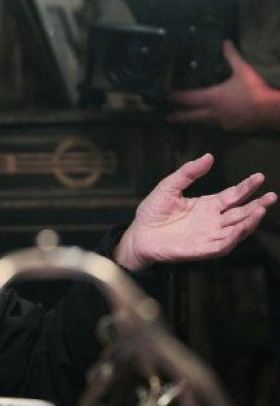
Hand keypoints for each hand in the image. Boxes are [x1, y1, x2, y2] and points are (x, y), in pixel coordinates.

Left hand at [115, 154, 276, 270]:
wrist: (138, 234)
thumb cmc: (152, 212)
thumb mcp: (169, 186)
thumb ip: (188, 172)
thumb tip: (208, 156)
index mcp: (207, 205)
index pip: (233, 196)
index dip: (247, 187)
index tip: (259, 177)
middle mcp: (212, 221)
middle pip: (241, 213)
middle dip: (257, 205)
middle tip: (272, 196)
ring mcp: (208, 235)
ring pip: (236, 230)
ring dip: (250, 221)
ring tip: (261, 209)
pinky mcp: (201, 249)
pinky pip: (222, 245)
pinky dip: (233, 237)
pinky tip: (241, 227)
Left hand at [168, 41, 279, 130]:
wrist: (269, 111)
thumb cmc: (254, 89)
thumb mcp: (243, 70)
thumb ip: (232, 56)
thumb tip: (225, 42)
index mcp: (212, 97)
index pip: (188, 97)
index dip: (176, 96)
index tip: (165, 96)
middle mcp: (213, 112)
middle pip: (191, 115)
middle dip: (178, 116)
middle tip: (167, 117)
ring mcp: (221, 122)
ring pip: (204, 121)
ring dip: (196, 119)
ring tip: (191, 117)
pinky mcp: (231, 128)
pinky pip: (218, 125)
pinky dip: (214, 121)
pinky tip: (217, 119)